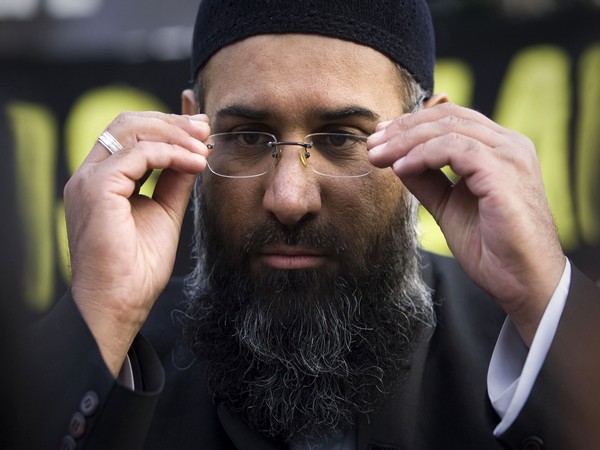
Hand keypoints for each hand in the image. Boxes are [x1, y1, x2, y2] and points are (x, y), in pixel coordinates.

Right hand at [64, 112, 209, 374]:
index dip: (167, 126)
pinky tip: (195, 163)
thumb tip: (194, 154)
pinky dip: (171, 153)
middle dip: (171, 122)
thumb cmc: (137, 269)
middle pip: (128, 123)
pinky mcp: (96, 189)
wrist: (120, 303)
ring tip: (204, 147)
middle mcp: (90, 175)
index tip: (201, 132)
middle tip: (205, 129)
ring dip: (174, 134)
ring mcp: (89, 180)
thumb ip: (175, 181)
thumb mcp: (165, 213)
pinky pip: (137, 154)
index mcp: (103, 180)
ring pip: (130, 130)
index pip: (130, 134)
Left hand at [367, 102, 564, 344]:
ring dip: (406, 141)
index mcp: (500, 149)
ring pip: (449, 129)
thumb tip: (398, 160)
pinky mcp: (504, 172)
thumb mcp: (449, 206)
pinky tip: (401, 168)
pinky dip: (423, 155)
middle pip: (447, 118)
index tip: (380, 138)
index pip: (452, 120)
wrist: (522, 282)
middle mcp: (509, 145)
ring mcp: (510, 156)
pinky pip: (455, 149)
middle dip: (403, 129)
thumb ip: (428, 180)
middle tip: (372, 144)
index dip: (412, 124)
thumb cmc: (491, 249)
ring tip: (378, 156)